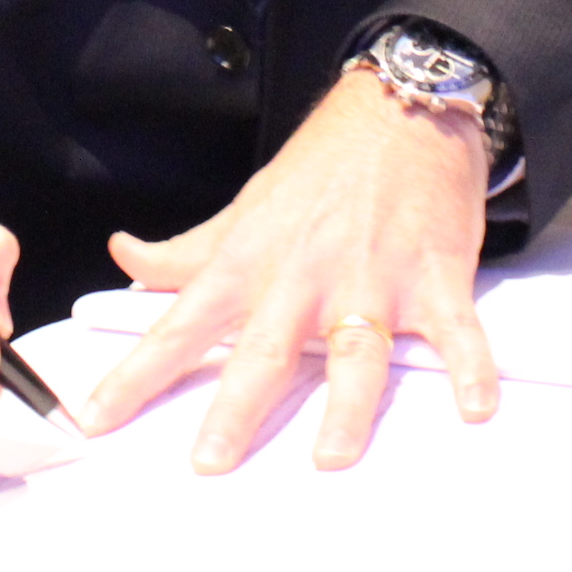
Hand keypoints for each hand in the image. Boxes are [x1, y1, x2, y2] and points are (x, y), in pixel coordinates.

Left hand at [75, 66, 493, 473]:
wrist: (400, 110)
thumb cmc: (321, 168)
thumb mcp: (245, 208)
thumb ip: (186, 251)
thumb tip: (124, 258)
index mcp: (251, 260)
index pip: (181, 322)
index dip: (137, 374)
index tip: (97, 417)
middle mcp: (305, 273)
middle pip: (265, 349)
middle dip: (235, 407)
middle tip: (210, 460)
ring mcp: (373, 276)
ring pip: (356, 349)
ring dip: (345, 405)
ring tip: (330, 456)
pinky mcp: (435, 277)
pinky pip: (454, 332)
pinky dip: (469, 367)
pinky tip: (474, 406)